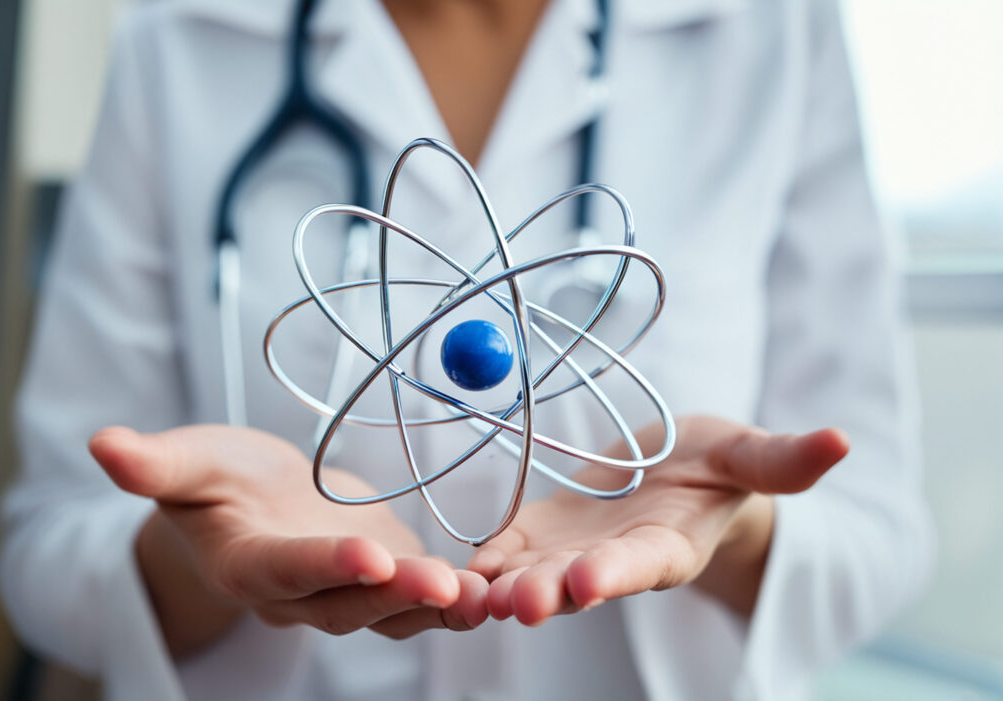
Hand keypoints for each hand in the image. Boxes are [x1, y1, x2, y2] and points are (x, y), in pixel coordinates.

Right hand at [89, 424, 488, 656]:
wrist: (252, 504)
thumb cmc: (216, 482)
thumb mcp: (188, 464)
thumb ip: (156, 464)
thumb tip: (99, 444)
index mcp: (248, 562)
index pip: (285, 568)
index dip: (322, 564)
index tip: (364, 554)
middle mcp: (299, 591)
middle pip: (346, 602)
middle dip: (393, 595)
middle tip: (442, 585)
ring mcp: (344, 591)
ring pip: (389, 612)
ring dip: (436, 608)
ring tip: (483, 599)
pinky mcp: (380, 578)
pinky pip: (417, 598)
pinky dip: (454, 598)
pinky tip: (494, 589)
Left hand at [467, 415, 848, 624]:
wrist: (668, 474)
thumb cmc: (713, 466)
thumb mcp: (747, 456)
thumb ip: (782, 459)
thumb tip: (843, 440)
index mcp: (668, 545)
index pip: (644, 564)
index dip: (619, 573)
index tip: (591, 581)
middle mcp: (616, 560)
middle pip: (580, 582)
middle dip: (550, 593)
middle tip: (516, 603)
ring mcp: (572, 552)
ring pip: (536, 576)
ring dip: (504, 587)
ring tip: (474, 596)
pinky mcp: (541, 535)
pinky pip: (509, 552)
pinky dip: (485, 561)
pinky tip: (460, 568)